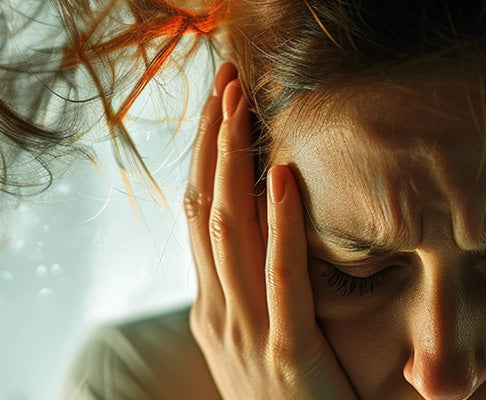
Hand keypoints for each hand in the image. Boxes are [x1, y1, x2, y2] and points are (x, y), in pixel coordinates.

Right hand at [185, 63, 356, 399]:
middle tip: (226, 84)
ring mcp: (245, 330)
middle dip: (214, 142)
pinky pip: (280, 276)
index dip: (206, 158)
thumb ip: (263, 295)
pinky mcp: (285, 351)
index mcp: (213, 307)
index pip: (200, 216)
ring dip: (236, 162)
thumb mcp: (263, 342)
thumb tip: (275, 238)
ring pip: (229, 230)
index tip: (217, 107)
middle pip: (206, 209)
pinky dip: (279, 224)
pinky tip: (283, 177)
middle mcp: (219, 311)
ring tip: (243, 108)